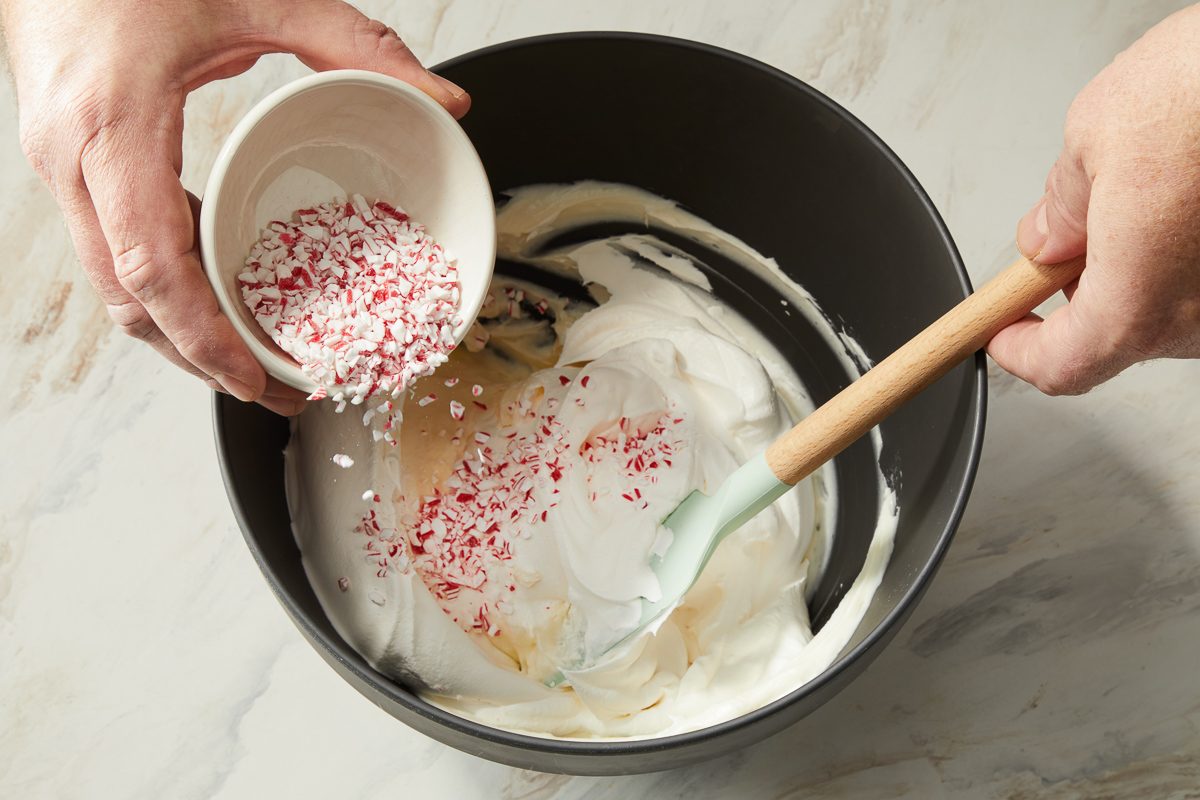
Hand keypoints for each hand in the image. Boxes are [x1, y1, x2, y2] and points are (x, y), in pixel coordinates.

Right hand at [2, 0, 469, 414]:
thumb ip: (353, 42)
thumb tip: (444, 99)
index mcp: (111, 127)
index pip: (152, 268)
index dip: (203, 339)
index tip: (253, 379)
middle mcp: (72, 158)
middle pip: (129, 300)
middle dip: (198, 359)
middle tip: (270, 389)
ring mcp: (60, 163)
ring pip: (114, 282)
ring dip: (179, 331)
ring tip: (250, 356)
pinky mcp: (68, 159)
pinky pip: (113, 245)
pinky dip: (165, 282)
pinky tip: (217, 289)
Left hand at [988, 6, 1199, 394]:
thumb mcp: (1095, 137)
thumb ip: (1062, 206)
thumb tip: (1047, 238)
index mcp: (1138, 300)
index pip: (1063, 366)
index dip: (1022, 351)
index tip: (1003, 331)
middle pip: (1120, 332)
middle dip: (1084, 288)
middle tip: (1070, 234)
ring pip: (1173, 302)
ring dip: (1143, 263)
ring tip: (1149, 190)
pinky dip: (1190, 247)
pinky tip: (1189, 193)